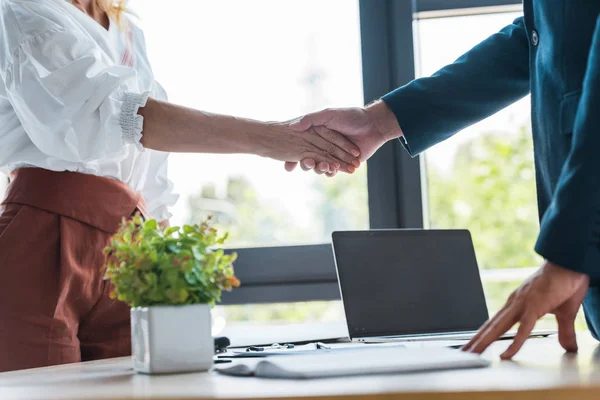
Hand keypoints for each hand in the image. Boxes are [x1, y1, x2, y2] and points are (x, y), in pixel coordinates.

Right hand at [263, 123, 360, 173]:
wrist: (374, 125)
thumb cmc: (351, 116)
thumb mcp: (329, 114)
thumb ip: (311, 119)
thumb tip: (293, 126)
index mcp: (315, 133)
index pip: (299, 146)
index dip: (292, 156)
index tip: (287, 163)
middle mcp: (321, 145)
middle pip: (308, 159)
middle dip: (306, 163)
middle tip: (307, 163)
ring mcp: (332, 155)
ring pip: (320, 166)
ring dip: (320, 168)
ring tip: (324, 166)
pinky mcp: (342, 164)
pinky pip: (333, 171)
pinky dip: (332, 171)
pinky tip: (333, 170)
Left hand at [463, 261, 588, 358]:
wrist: (571, 263)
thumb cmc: (565, 283)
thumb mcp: (563, 313)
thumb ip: (563, 331)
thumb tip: (568, 346)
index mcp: (517, 304)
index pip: (495, 324)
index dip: (483, 335)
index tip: (473, 345)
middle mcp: (514, 304)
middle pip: (491, 327)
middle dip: (477, 341)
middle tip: (464, 353)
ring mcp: (522, 305)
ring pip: (499, 328)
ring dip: (485, 342)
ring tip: (473, 354)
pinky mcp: (535, 307)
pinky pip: (522, 329)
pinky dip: (514, 344)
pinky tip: (505, 355)